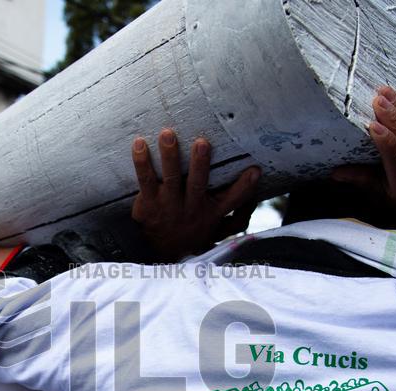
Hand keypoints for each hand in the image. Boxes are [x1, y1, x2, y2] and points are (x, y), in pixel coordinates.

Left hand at [131, 129, 261, 261]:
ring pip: (170, 178)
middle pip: (197, 184)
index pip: (232, 200)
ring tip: (168, 134)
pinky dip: (141, 162)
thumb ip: (234, 215)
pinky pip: (145, 180)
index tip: (255, 170)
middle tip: (202, 143)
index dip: (245, 186)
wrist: (161, 251)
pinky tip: (139, 144)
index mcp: (211, 212)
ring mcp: (168, 205)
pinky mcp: (148, 203)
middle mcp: (191, 208)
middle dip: (200, 164)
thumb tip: (256, 197)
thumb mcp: (215, 228)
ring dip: (169, 156)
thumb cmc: (192, 231)